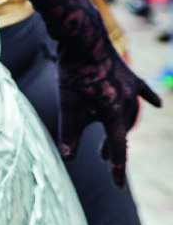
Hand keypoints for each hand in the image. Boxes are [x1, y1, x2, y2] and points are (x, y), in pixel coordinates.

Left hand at [57, 44, 160, 186]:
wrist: (82, 38)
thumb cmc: (73, 73)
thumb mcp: (68, 106)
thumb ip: (69, 134)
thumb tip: (67, 159)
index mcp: (113, 112)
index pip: (118, 147)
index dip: (116, 168)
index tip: (116, 186)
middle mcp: (127, 102)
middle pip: (123, 130)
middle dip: (114, 145)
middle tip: (104, 157)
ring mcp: (130, 87)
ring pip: (129, 113)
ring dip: (122, 126)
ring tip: (114, 135)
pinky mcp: (128, 74)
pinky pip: (141, 90)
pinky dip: (147, 98)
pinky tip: (156, 105)